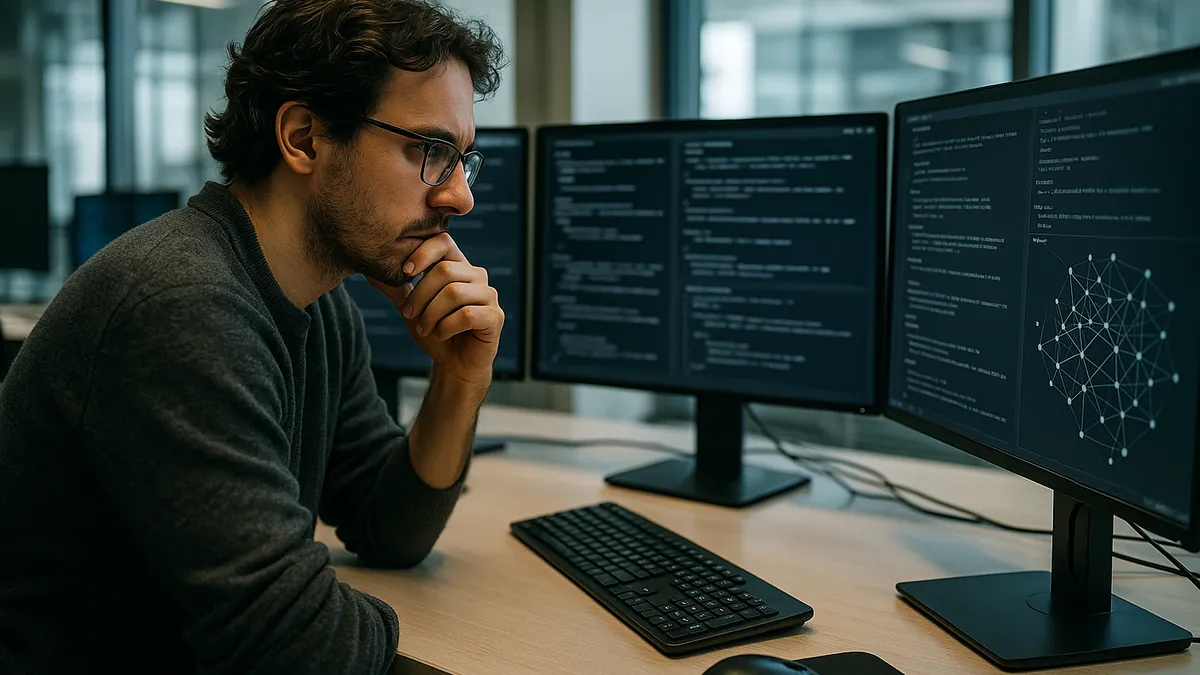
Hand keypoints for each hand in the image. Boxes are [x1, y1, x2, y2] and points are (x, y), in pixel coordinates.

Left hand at [367, 233, 502, 384]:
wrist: (455, 364)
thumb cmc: (436, 331)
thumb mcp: (411, 307)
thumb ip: (395, 288)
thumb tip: (369, 271)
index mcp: (458, 265)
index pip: (443, 241)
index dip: (422, 253)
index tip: (404, 273)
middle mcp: (477, 275)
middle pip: (444, 270)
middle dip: (420, 295)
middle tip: (408, 314)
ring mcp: (489, 295)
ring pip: (453, 293)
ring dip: (430, 314)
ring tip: (424, 328)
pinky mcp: (495, 316)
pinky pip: (467, 315)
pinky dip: (446, 327)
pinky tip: (441, 335)